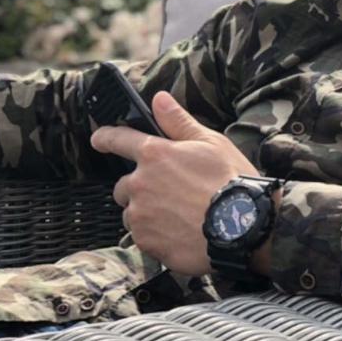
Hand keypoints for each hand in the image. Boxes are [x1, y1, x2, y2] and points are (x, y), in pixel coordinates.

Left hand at [90, 91, 262, 275]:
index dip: (105, 137)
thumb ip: (178, 122)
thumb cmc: (231, 182)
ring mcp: (140, 214)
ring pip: (132, 212)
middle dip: (140, 187)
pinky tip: (180, 232)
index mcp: (154, 154)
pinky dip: (155, 234)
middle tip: (170, 193)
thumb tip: (159, 99)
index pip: (118, 140)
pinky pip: (142, 235)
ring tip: (178, 216)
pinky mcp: (146, 241)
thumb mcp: (211, 143)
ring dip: (146, 212)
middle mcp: (140, 183)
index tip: (99, 139)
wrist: (243, 228)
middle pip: (124, 185)